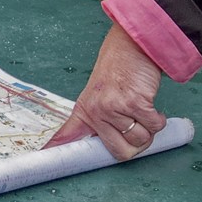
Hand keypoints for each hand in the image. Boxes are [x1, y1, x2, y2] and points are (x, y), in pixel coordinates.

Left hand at [48, 24, 169, 159]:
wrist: (130, 46)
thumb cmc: (117, 71)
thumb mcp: (96, 96)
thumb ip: (90, 122)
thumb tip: (68, 143)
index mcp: (84, 112)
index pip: (66, 136)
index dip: (54, 148)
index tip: (43, 154)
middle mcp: (97, 112)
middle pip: (121, 152)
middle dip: (135, 145)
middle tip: (137, 128)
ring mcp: (115, 107)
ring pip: (140, 139)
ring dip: (149, 129)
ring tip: (143, 112)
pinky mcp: (135, 102)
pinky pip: (154, 126)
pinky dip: (158, 120)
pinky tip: (151, 107)